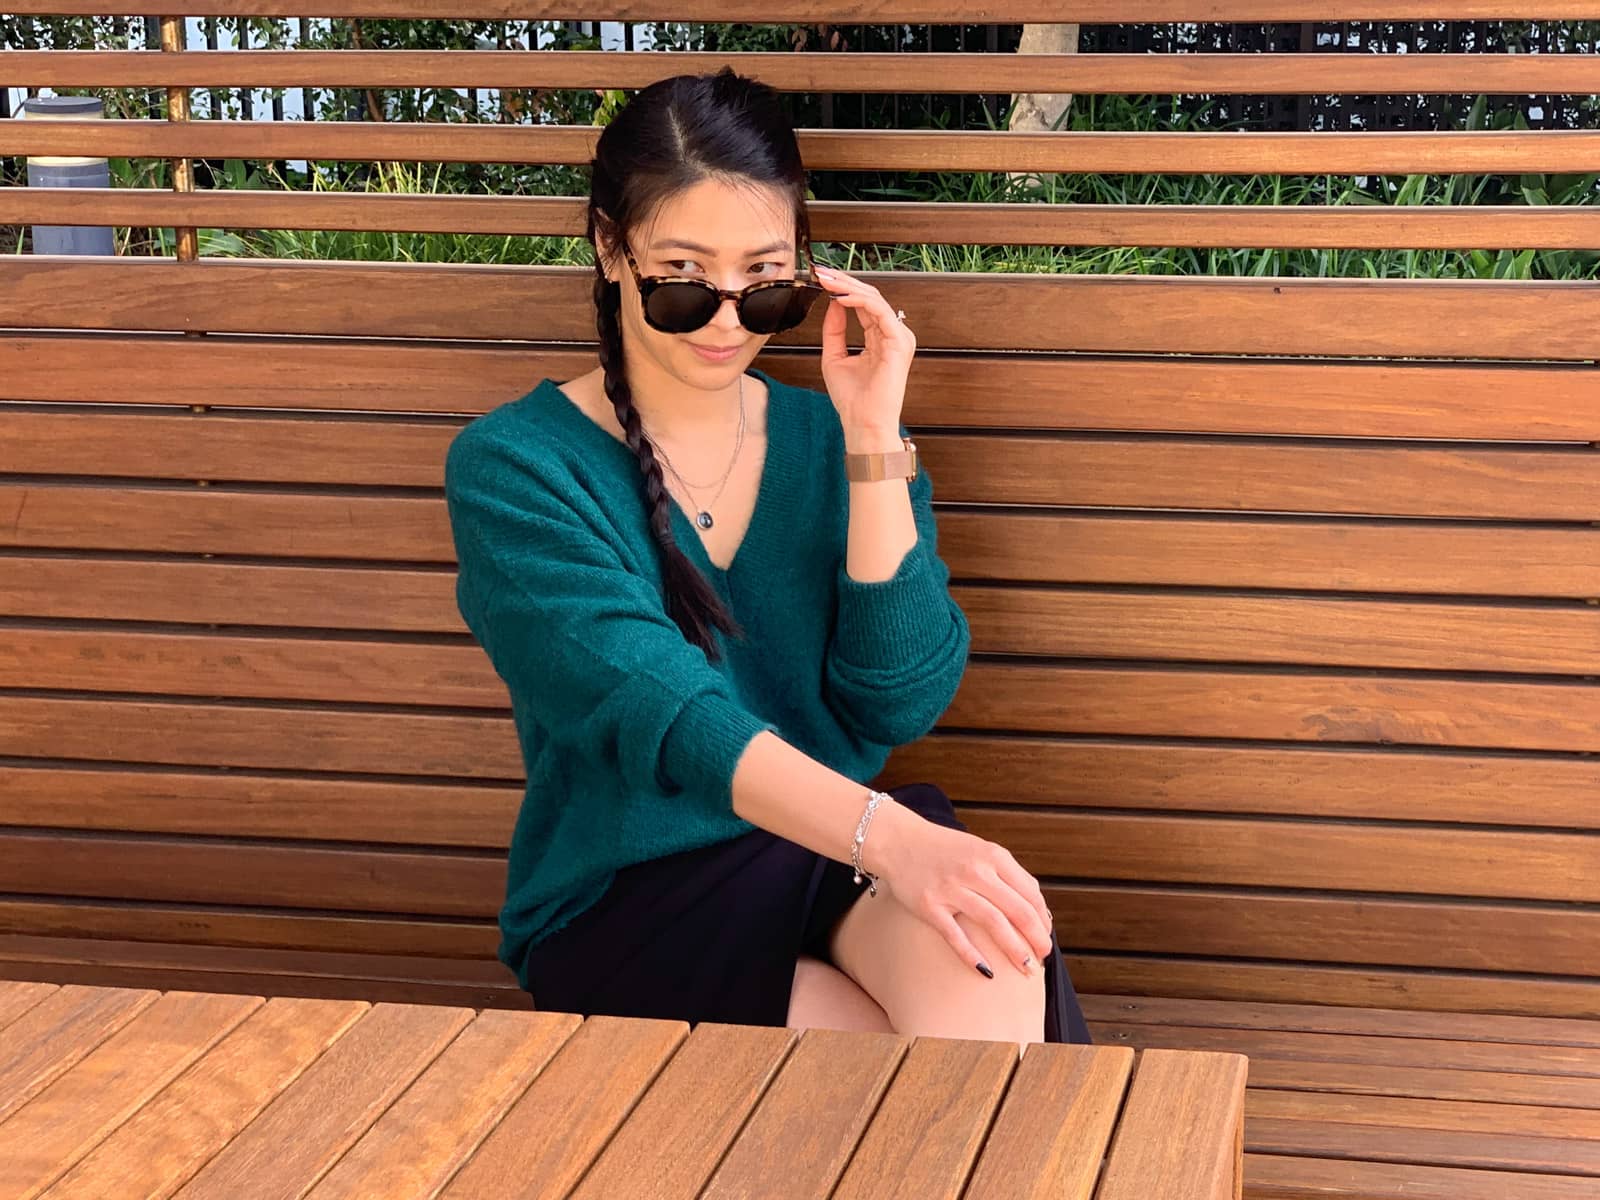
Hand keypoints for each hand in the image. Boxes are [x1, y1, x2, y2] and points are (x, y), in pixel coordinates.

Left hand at [814, 263, 915, 436]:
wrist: (862, 422)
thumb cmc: (852, 399)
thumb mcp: (834, 356)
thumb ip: (834, 329)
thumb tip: (833, 302)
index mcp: (879, 338)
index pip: (863, 304)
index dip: (842, 289)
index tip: (820, 280)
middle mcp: (892, 335)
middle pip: (869, 297)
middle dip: (843, 282)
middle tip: (821, 273)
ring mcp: (899, 337)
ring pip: (874, 299)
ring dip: (848, 287)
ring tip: (827, 281)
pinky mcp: (899, 341)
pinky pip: (879, 310)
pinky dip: (858, 301)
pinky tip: (840, 297)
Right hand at [868, 802, 1055, 977]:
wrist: (899, 840)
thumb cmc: (944, 849)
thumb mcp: (981, 850)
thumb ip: (1007, 874)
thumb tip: (1038, 910)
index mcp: (993, 856)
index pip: (1030, 893)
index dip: (1043, 919)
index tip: (1045, 935)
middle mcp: (975, 871)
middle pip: (1018, 910)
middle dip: (1037, 938)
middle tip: (1043, 957)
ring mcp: (951, 889)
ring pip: (993, 923)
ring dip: (1014, 950)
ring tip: (1026, 968)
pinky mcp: (929, 906)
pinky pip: (955, 935)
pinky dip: (972, 955)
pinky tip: (987, 971)